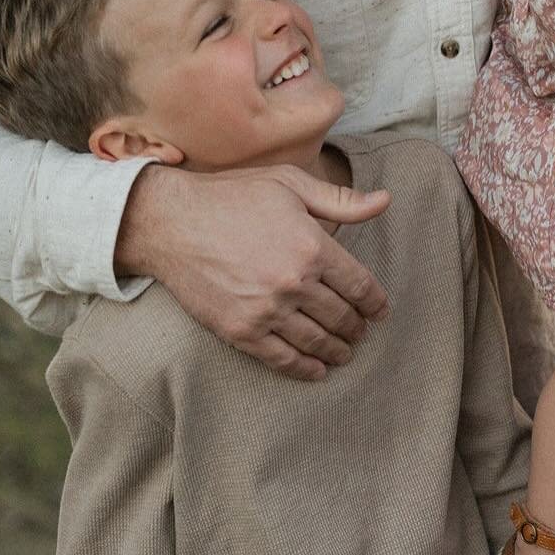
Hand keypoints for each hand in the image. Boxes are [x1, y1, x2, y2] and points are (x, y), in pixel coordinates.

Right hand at [116, 162, 390, 380]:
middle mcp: (294, 282)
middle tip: (361, 332)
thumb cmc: (232, 197)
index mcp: (313, 246)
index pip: (361, 286)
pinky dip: (305, 369)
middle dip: (358, 328)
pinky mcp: (241, 330)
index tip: (380, 312)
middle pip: (342, 317)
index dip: (376, 303)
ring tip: (344, 352)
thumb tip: (384, 201)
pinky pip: (283, 359)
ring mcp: (267, 310)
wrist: (171, 223)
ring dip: (338, 350)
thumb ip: (341, 200)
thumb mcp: (290, 184)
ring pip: (317, 341)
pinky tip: (317, 370)